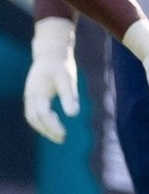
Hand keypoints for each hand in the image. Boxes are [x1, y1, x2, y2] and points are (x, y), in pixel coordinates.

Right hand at [23, 17, 78, 142]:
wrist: (50, 53)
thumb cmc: (61, 66)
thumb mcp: (68, 79)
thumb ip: (69, 96)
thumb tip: (73, 114)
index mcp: (38, 92)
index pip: (42, 114)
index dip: (52, 126)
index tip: (64, 135)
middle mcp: (30, 95)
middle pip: (34, 118)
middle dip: (47, 130)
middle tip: (62, 139)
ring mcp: (29, 95)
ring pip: (31, 117)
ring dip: (43, 128)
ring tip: (59, 136)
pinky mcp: (33, 95)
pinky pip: (33, 113)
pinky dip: (41, 121)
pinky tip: (55, 124)